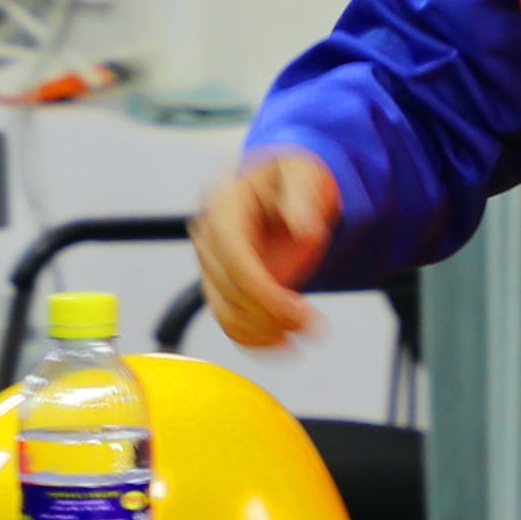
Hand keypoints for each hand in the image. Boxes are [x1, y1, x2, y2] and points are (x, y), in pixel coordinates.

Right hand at [191, 149, 336, 352]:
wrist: (284, 185)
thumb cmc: (295, 175)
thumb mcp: (306, 173)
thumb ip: (304, 198)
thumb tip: (304, 230)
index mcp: (225, 203)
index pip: (233, 255)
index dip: (262, 291)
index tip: (298, 313)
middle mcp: (208, 233)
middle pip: (226, 289)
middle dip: (269, 315)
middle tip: (312, 327)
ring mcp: (211, 261)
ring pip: (223, 311)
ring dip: (261, 333)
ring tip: (303, 336)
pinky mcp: (220, 283)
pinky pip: (227, 319)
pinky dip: (252, 339)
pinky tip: (282, 345)